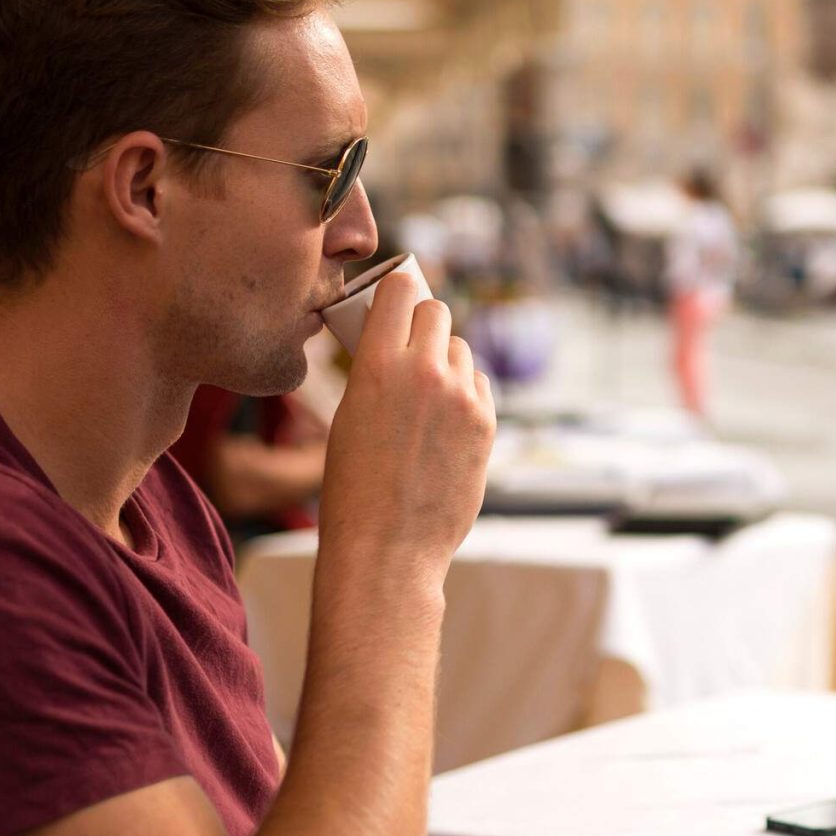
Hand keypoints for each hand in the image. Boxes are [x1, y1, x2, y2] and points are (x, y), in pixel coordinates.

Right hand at [316, 269, 496, 587]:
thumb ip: (379, 369)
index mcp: (378, 364)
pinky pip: (479, 385)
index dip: (397, 291)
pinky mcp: (486, 422)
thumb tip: (399, 339)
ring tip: (425, 400)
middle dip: (423, 324)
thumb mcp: (349, 413)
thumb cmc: (354, 485)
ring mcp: (462, 397)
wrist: (387, 545)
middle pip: (437, 311)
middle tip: (411, 346)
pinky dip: (465, 394)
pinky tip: (444, 425)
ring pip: (462, 350)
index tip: (396, 296)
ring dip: (447, 362)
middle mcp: (426, 372)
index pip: (400, 290)